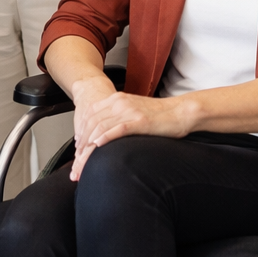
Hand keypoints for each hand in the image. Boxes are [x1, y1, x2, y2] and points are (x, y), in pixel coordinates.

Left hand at [68, 80, 188, 180]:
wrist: (180, 112)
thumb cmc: (159, 115)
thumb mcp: (133, 110)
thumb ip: (117, 116)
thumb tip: (103, 131)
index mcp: (117, 99)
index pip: (90, 113)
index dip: (80, 130)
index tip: (77, 145)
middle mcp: (120, 103)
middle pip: (92, 121)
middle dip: (81, 141)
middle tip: (77, 157)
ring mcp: (129, 111)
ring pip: (101, 126)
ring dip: (89, 143)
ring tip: (83, 157)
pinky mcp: (139, 121)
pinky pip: (117, 129)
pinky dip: (105, 137)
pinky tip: (98, 146)